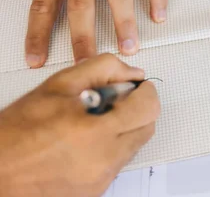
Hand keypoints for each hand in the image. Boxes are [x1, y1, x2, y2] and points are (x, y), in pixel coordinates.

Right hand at [0, 54, 159, 196]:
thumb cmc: (15, 134)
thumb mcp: (59, 85)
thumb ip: (103, 69)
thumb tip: (132, 73)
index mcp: (95, 131)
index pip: (148, 107)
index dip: (146, 91)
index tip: (139, 87)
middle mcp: (103, 160)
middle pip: (146, 127)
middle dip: (138, 109)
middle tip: (115, 101)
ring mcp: (101, 179)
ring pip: (134, 146)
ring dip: (125, 129)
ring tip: (93, 121)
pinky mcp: (96, 191)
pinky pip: (118, 163)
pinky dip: (111, 148)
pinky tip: (86, 141)